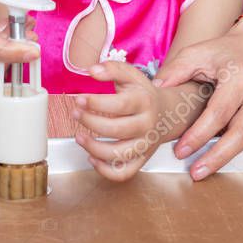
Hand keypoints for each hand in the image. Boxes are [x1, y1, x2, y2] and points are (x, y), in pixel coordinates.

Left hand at [73, 62, 166, 181]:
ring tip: (79, 136)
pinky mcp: (141, 159)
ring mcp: (145, 145)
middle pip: (117, 130)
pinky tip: (92, 157)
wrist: (168, 114)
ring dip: (94, 148)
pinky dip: (106, 170)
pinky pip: (124, 173)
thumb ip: (112, 69)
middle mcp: (146, 126)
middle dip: (90, 122)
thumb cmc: (143, 94)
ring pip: (119, 155)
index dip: (96, 103)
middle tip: (75, 113)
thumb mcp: (131, 76)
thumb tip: (92, 70)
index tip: (78, 99)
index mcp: (144, 102)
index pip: (120, 105)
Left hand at [153, 17, 242, 180]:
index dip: (199, 134)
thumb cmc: (225, 52)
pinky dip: (241, 148)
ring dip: (229, 156)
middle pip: (242, 134)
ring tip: (204, 167)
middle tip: (196, 172)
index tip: (180, 150)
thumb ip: (175, 69)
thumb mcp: (197, 52)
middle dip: (218, 157)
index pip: (219, 112)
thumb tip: (157, 88)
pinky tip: (223, 153)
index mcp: (241, 76)